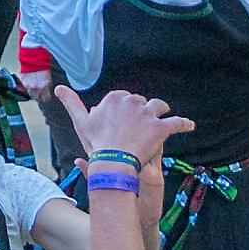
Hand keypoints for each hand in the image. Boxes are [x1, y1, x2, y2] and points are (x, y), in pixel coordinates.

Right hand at [67, 87, 194, 174]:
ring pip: (159, 107)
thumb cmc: (96, 143)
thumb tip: (58, 88)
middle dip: (141, 111)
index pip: (124, 98)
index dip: (125, 109)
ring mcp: (148, 114)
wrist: (112, 161)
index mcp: (115, 97)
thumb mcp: (81, 121)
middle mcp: (132, 101)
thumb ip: (71, 102)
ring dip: (162, 111)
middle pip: (141, 103)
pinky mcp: (161, 127)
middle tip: (140, 127)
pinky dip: (184, 124)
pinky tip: (190, 125)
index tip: (123, 120)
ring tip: (163, 117)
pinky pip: (177, 123)